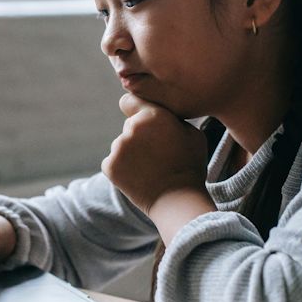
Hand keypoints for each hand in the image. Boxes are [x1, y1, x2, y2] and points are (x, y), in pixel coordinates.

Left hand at [102, 93, 208, 214]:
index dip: (134, 108)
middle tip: (156, 153)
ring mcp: (118, 147)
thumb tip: (162, 113)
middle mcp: (131, 128)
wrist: (178, 200)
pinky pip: (114, 162)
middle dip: (139, 135)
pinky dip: (123, 169)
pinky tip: (140, 177)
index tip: (136, 114)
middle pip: (130, 126)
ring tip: (151, 168)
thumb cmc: (189, 165)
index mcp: (152, 116)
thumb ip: (173, 118)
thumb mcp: (192, 133)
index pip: (128, 101)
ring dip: (131, 153)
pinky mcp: (109, 166)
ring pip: (122, 145)